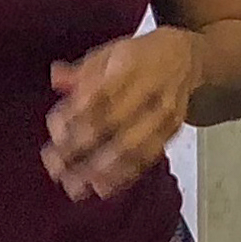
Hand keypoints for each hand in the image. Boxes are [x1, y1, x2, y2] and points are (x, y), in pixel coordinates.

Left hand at [46, 27, 200, 199]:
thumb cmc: (140, 58)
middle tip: (57, 168)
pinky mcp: (171, 131)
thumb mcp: (108, 54)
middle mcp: (150, 88)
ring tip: (76, 187)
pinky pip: (148, 158)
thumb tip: (57, 78)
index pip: (100, 95)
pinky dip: (124, 176)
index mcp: (130, 63)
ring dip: (101, 171)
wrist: (185, 58)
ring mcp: (164, 112)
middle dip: (82, 149)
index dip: (76, 118)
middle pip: (114, 123)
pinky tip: (102, 188)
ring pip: (133, 146)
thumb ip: (81, 72)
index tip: (55, 135)